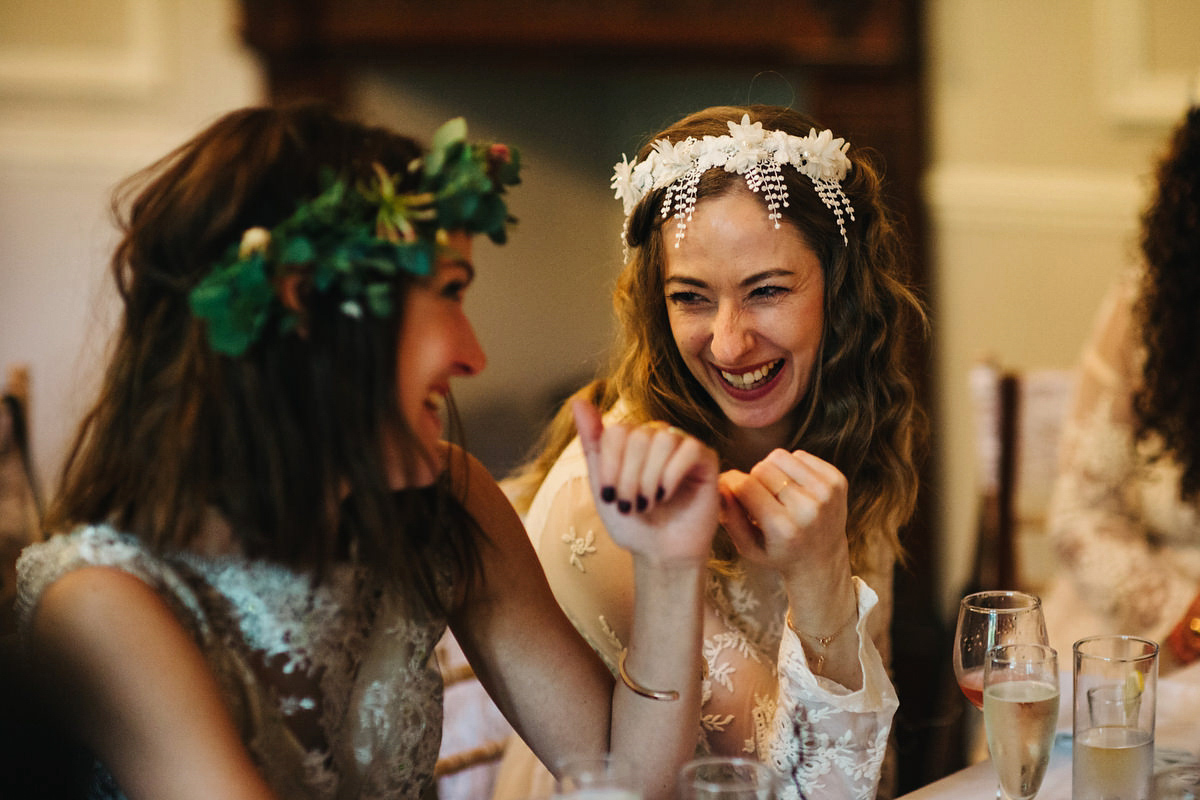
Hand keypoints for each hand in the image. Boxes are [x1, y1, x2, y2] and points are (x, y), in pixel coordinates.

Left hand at [572, 399, 718, 565]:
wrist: (661, 555)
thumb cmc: (633, 524)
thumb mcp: (603, 486)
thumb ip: (592, 444)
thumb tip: (578, 400)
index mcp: (631, 440)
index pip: (616, 432)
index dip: (610, 465)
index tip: (610, 498)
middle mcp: (657, 436)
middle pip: (638, 436)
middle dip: (629, 478)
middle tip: (631, 507)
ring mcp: (682, 446)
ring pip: (663, 440)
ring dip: (649, 479)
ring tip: (648, 504)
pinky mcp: (706, 459)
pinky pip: (690, 449)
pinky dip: (672, 474)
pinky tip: (666, 495)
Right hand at [718, 448, 850, 585]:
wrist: (822, 560)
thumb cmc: (779, 552)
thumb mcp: (747, 546)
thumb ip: (729, 515)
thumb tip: (720, 482)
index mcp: (783, 528)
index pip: (745, 486)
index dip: (732, 482)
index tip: (730, 488)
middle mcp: (807, 509)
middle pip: (761, 468)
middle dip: (753, 479)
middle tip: (759, 497)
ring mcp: (826, 493)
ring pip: (780, 456)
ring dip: (772, 470)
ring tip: (776, 491)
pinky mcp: (838, 481)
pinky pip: (800, 455)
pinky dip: (792, 467)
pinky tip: (794, 487)